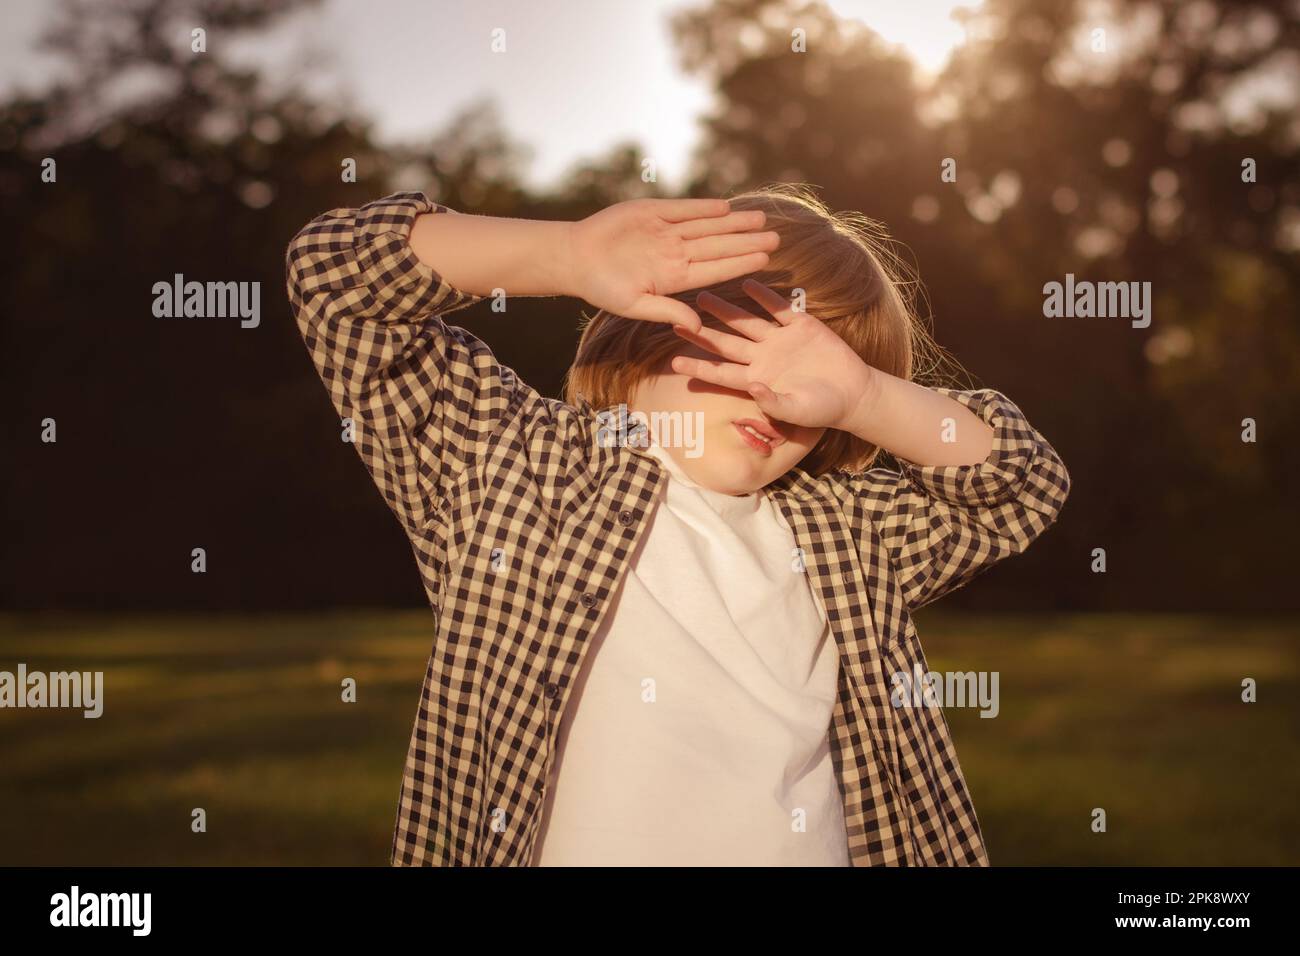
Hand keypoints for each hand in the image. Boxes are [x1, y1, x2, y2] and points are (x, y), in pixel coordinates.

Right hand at [563, 198, 778, 328]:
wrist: (575, 257)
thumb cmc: (602, 287)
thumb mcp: (635, 305)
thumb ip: (667, 311)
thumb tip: (696, 325)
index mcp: (674, 278)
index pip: (716, 270)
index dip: (740, 263)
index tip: (765, 260)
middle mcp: (675, 253)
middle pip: (718, 246)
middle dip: (747, 241)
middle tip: (776, 237)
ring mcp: (665, 232)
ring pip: (707, 226)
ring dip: (734, 222)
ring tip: (760, 218)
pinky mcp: (652, 212)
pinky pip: (683, 209)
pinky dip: (704, 208)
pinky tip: (726, 207)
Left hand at [670, 279, 878, 430]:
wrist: (853, 393)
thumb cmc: (822, 409)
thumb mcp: (798, 411)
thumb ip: (774, 402)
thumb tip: (752, 387)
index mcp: (757, 380)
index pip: (722, 373)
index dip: (698, 368)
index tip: (674, 363)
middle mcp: (763, 358)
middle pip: (726, 343)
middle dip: (701, 333)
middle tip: (675, 321)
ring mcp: (780, 340)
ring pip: (747, 321)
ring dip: (725, 310)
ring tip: (702, 296)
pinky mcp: (801, 326)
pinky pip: (779, 308)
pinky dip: (765, 295)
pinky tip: (748, 282)